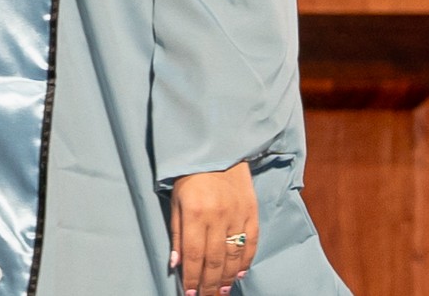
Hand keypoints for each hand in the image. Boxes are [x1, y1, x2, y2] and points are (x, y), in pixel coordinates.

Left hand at [169, 161, 255, 294]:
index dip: (191, 278)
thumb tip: (176, 264)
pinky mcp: (252, 211)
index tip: (189, 294)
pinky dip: (245, 261)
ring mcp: (238, 215)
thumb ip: (177, 233)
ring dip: (227, 278)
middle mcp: (218, 216)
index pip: (194, 254)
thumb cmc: (189, 174)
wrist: (218, 148)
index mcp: (195, 212)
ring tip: (220, 292)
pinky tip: (239, 274)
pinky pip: (252, 242)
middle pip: (215, 260)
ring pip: (234, 256)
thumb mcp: (175, 200)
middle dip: (208, 284)